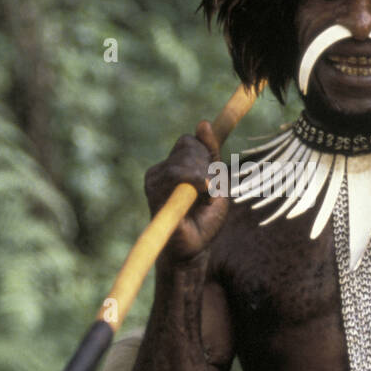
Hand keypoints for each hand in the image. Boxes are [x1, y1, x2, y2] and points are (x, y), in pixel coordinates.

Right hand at [143, 121, 228, 262]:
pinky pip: (178, 172)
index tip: (212, 176)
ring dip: (205, 176)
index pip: (188, 141)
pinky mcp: (153, 191)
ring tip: (203, 198)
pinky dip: (197, 180)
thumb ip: (211, 153)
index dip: (205, 152)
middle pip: (188, 145)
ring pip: (185, 158)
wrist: (194, 249)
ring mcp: (154, 179)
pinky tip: (201, 192)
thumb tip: (202, 122)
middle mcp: (160, 170)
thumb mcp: (216, 181)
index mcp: (174, 166)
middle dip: (207, 165)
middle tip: (208, 191)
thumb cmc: (205, 219)